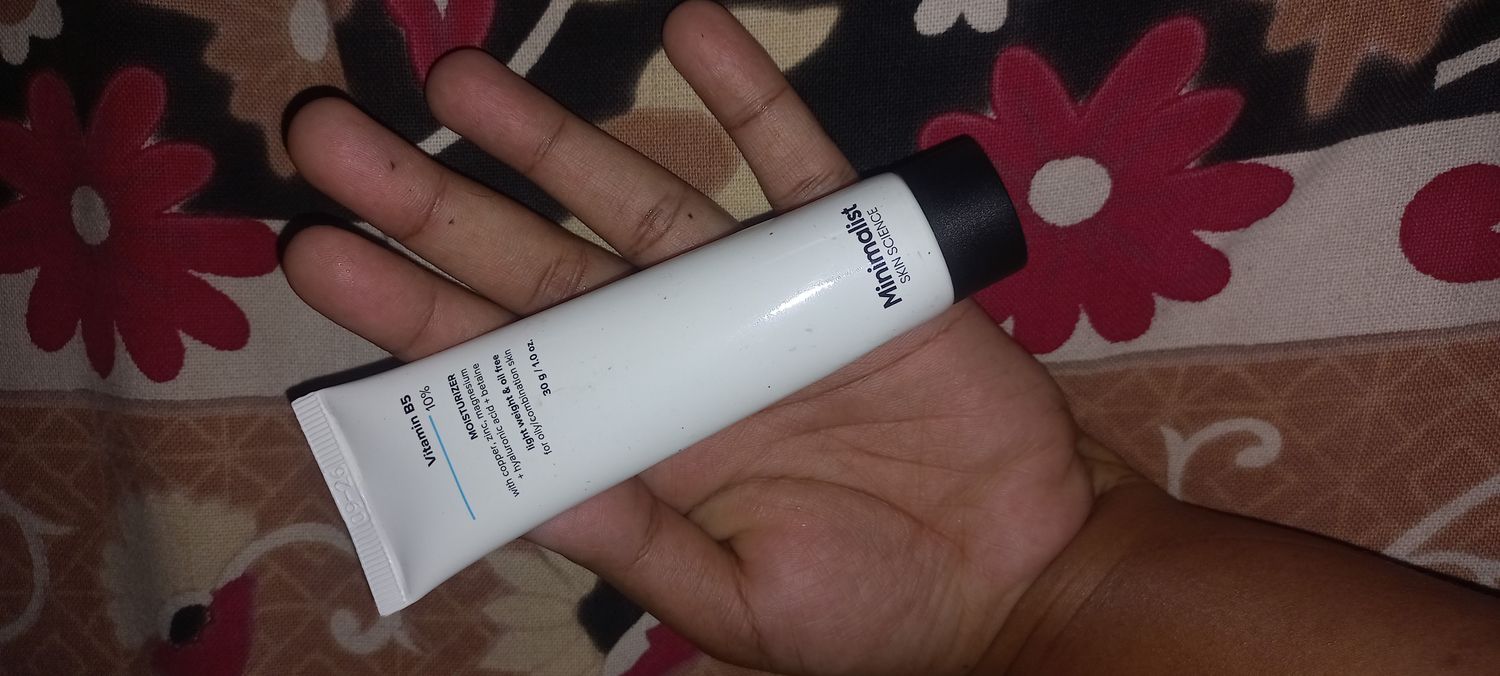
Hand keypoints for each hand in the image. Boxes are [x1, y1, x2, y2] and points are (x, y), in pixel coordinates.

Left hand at [283, 3, 1090, 672]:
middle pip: (539, 262)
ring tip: (459, 78)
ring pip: (639, 197)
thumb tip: (522, 489)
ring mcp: (757, 297)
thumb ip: (633, 542)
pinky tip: (690, 26)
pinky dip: (748, 96)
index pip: (504, 363)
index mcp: (638, 439)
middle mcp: (677, 353)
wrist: (1022, 570)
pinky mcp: (850, 257)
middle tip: (331, 140)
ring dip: (551, 135)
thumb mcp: (740, 601)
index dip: (413, 308)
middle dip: (434, 202)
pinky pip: (795, 161)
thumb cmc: (878, 609)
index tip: (322, 252)